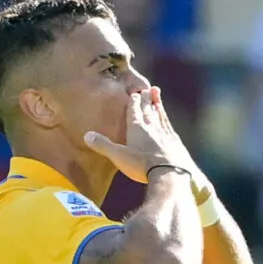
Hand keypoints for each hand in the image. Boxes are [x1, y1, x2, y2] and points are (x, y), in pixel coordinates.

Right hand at [85, 88, 211, 200]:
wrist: (170, 174)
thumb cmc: (142, 165)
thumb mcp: (118, 156)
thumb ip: (103, 145)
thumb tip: (87, 135)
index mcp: (137, 128)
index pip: (134, 111)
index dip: (134, 102)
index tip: (134, 93)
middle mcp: (151, 127)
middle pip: (148, 110)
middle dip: (146, 99)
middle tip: (146, 89)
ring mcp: (165, 134)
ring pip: (160, 115)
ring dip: (157, 105)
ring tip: (157, 96)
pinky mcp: (175, 142)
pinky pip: (169, 127)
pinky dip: (167, 120)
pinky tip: (167, 120)